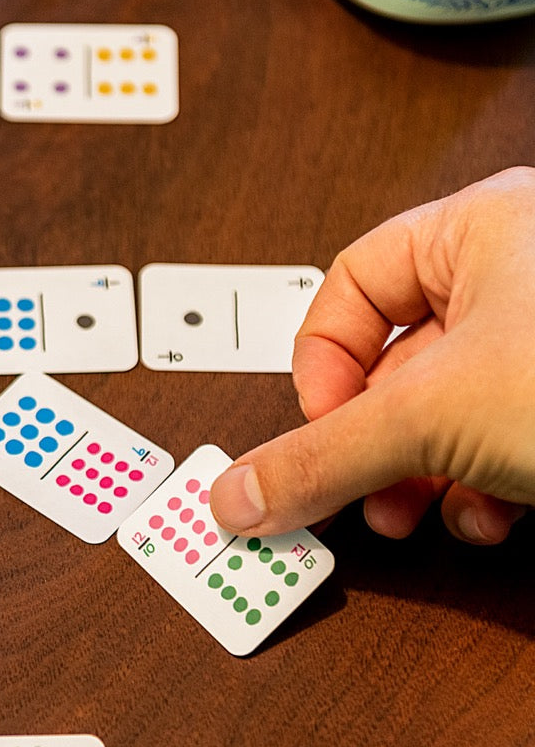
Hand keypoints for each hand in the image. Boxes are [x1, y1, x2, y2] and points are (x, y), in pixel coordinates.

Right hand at [208, 168, 534, 544]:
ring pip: (450, 407)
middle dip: (374, 442)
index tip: (322, 433)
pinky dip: (484, 484)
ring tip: (418, 513)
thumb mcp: (435, 417)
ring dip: (423, 474)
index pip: (347, 286)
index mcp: (475, 230)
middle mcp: (517, 275)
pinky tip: (491, 516)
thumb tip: (239, 491)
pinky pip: (504, 434)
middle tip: (360, 490)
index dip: (321, 367)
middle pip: (395, 360)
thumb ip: (320, 454)